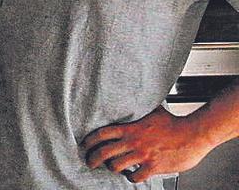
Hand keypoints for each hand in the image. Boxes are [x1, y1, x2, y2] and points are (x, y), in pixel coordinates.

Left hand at [80, 106, 212, 182]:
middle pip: (103, 152)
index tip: (84, 144)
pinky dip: (131, 177)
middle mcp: (133, 142)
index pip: (102, 133)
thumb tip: (136, 100)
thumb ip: (141, 110)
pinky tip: (132, 175)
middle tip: (90, 162)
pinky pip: (135, 176)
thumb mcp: (152, 112)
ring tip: (112, 168)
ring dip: (111, 168)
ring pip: (116, 166)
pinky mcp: (153, 166)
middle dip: (92, 159)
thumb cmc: (175, 123)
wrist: (194, 134)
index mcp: (130, 128)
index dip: (89, 140)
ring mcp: (142, 155)